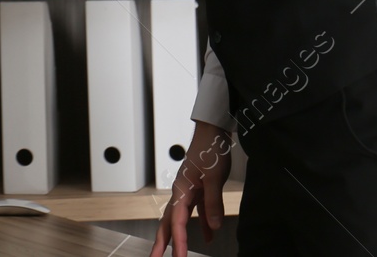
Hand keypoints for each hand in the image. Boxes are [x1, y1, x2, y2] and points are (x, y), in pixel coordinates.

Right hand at [150, 120, 231, 256]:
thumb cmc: (209, 149)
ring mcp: (189, 191)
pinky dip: (200, 226)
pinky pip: (196, 212)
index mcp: (181, 190)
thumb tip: (213, 228)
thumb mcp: (214, 178)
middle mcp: (181, 192)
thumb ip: (212, 203)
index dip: (178, 242)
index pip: (177, 221)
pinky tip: (208, 236)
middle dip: (162, 242)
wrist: (212, 132)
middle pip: (168, 222)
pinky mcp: (198, 189)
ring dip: (177, 237)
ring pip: (179, 218)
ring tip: (176, 254)